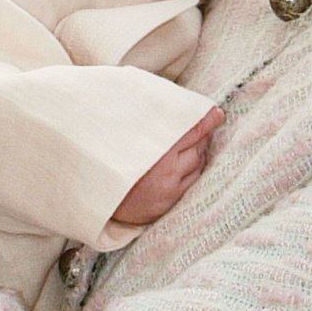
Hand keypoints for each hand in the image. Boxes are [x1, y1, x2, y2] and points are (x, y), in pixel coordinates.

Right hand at [112, 107, 223, 225]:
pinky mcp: (166, 205)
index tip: (217, 114)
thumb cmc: (109, 154)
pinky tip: (184, 162)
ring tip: (189, 144)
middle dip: (201, 136)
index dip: (206, 120)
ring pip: (198, 165)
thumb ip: (154, 117)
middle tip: (200, 127)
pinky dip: (192, 171)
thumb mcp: (128, 128)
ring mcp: (167, 191)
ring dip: (197, 153)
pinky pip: (191, 183)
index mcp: (155, 149)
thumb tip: (179, 105)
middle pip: (198, 148)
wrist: (94, 191)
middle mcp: (165, 171)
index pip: (192, 131)